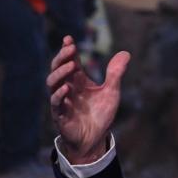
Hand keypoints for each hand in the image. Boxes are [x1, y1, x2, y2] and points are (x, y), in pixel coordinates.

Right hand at [48, 35, 130, 164]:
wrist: (95, 139)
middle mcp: (67, 88)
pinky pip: (55, 103)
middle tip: (70, 48)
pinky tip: (66, 88)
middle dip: (62, 57)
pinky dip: (59, 95)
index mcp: (78, 81)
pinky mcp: (60, 115)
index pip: (70, 61)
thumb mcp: (111, 91)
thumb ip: (115, 73)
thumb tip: (125, 53)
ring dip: (59, 73)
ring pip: (52, 84)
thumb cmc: (100, 114)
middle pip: (58, 69)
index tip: (69, 38)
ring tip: (70, 65)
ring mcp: (62, 101)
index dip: (68, 50)